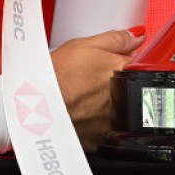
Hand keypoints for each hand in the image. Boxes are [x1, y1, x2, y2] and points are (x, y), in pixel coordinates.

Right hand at [50, 27, 143, 151]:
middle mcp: (124, 97)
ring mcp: (114, 120)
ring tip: (83, 98)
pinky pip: (105, 129)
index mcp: (123, 71)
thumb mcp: (86, 45)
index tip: (108, 66)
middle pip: (129, 88)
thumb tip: (137, 36)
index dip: (121, 64)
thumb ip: (116, 40)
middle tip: (91, 81)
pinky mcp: (102, 138)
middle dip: (116, 84)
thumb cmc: (58, 74)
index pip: (137, 65)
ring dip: (107, 104)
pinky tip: (81, 114)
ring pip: (119, 109)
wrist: (38, 105)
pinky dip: (97, 122)